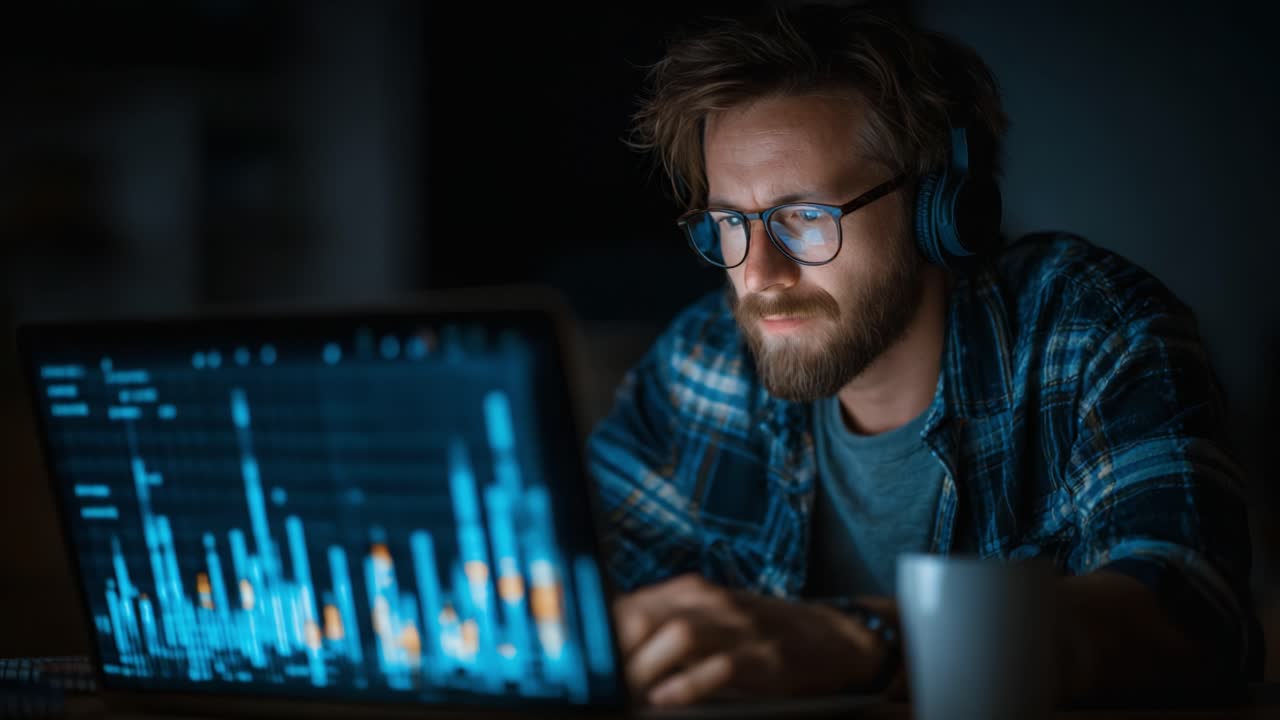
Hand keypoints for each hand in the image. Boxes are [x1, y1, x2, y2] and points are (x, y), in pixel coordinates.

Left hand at [612, 573, 889, 705]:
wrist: (829, 638)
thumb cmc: (759, 635)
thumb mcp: (710, 620)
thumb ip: (663, 628)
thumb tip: (608, 650)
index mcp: (690, 593)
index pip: (628, 605)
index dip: (596, 634)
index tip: (573, 660)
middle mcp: (710, 602)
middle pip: (645, 617)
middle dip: (614, 652)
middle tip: (596, 685)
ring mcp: (738, 627)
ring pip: (678, 636)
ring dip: (646, 669)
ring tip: (626, 695)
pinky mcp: (763, 657)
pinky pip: (720, 667)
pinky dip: (688, 684)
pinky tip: (666, 700)